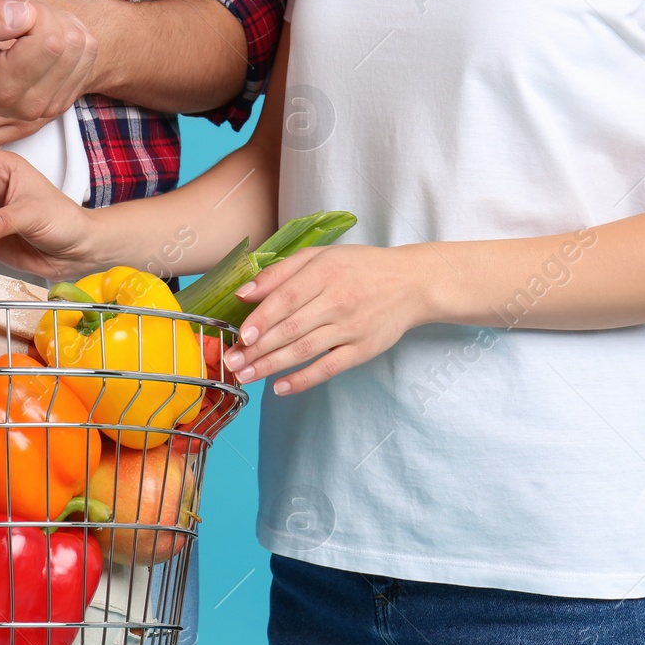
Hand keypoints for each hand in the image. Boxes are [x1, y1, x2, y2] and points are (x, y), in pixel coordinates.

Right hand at [0, 0, 98, 155]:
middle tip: (16, 19)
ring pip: (82, 43)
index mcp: (0, 88)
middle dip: (45, 16)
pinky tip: (40, 42)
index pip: (50, 39)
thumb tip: (19, 16)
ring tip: (27, 31)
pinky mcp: (64, 100)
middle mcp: (29, 105)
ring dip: (58, 24)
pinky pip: (87, 52)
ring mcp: (49, 107)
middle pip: (68, 40)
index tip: (6, 15)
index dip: (31, 13)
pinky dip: (68, 36)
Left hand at [220, 246, 438, 395]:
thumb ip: (280, 272)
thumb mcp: (320, 256)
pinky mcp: (364, 349)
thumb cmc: (359, 267)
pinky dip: (304, 379)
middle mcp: (338, 300)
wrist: (412, 283)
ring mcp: (352, 327)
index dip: (261, 319)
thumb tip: (243, 293)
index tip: (240, 336)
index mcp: (324, 272)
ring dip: (272, 366)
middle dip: (257, 349)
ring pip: (305, 350)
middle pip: (291, 328)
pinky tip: (280, 388)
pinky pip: (329, 368)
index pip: (286, 299)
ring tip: (246, 376)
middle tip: (232, 363)